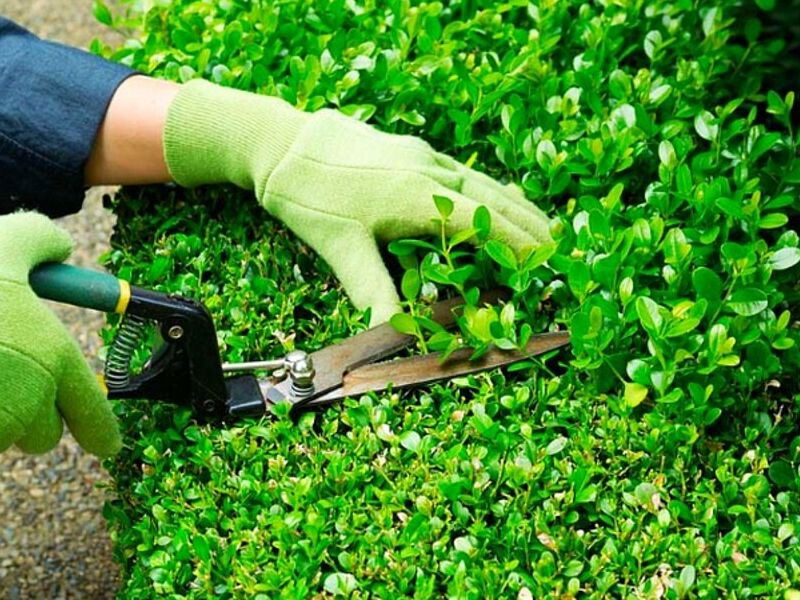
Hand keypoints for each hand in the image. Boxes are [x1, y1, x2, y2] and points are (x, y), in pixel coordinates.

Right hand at [0, 212, 120, 456]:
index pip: (94, 415)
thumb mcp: (4, 243)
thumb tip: (60, 246)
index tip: (106, 444)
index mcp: (56, 357)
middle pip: (44, 435)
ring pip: (3, 439)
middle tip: (6, 380)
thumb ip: (38, 241)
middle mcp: (30, 398)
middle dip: (30, 418)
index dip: (100, 431)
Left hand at [164, 80, 551, 323]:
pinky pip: (464, 172)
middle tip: (562, 251)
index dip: (517, 246)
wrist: (280, 142)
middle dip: (530, 227)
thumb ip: (372, 290)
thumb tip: (394, 335)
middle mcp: (429, 171)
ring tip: (543, 226)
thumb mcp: (339, 247)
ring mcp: (422, 156)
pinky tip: (493, 198)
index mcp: (417, 197)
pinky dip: (489, 190)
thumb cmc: (307, 195)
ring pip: (483, 182)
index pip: (482, 224)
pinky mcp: (412, 150)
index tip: (545, 265)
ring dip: (515, 206)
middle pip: (494, 201)